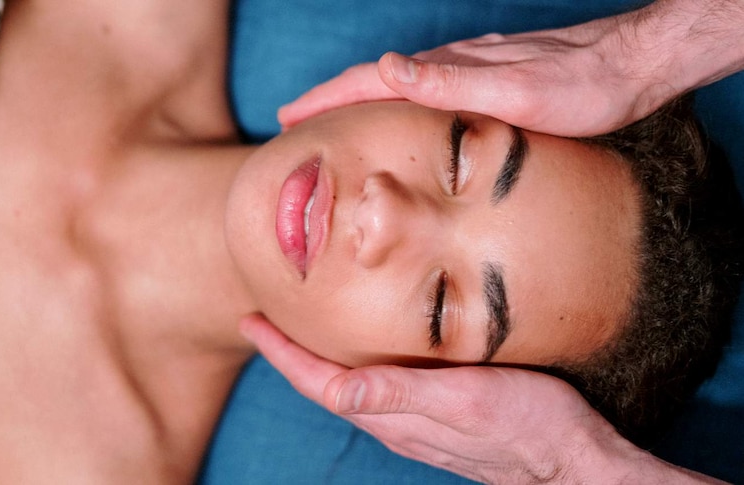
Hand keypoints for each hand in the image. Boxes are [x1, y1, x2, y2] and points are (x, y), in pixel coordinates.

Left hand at [240, 314, 724, 483]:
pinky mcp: (439, 414)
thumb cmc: (527, 425)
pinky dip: (356, 361)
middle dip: (291, 353)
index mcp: (393, 415)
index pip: (318, 382)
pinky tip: (366, 346)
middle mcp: (396, 420)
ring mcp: (416, 421)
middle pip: (326, 385)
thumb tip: (337, 389)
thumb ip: (402, 393)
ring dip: (319, 357)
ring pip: (350, 386)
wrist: (573, 459)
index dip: (281, 352)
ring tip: (302, 328)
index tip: (251, 320)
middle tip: (266, 317)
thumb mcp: (466, 400)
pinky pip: (380, 387)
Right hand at [279, 0, 743, 137]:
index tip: (288, 116)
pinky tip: (396, 119)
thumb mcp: (514, 92)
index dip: (325, 98)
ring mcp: (466, 72)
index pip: (369, 80)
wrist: (627, 68)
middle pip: (374, 80)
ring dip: (357, 102)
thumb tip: (386, 68)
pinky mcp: (483, 82)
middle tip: (294, 122)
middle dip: (329, 99)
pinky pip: (422, 93)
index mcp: (447, 70)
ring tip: (331, 122)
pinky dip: (392, 105)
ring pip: (396, 86)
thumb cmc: (577, 87)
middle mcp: (450, 67)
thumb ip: (450, 81)